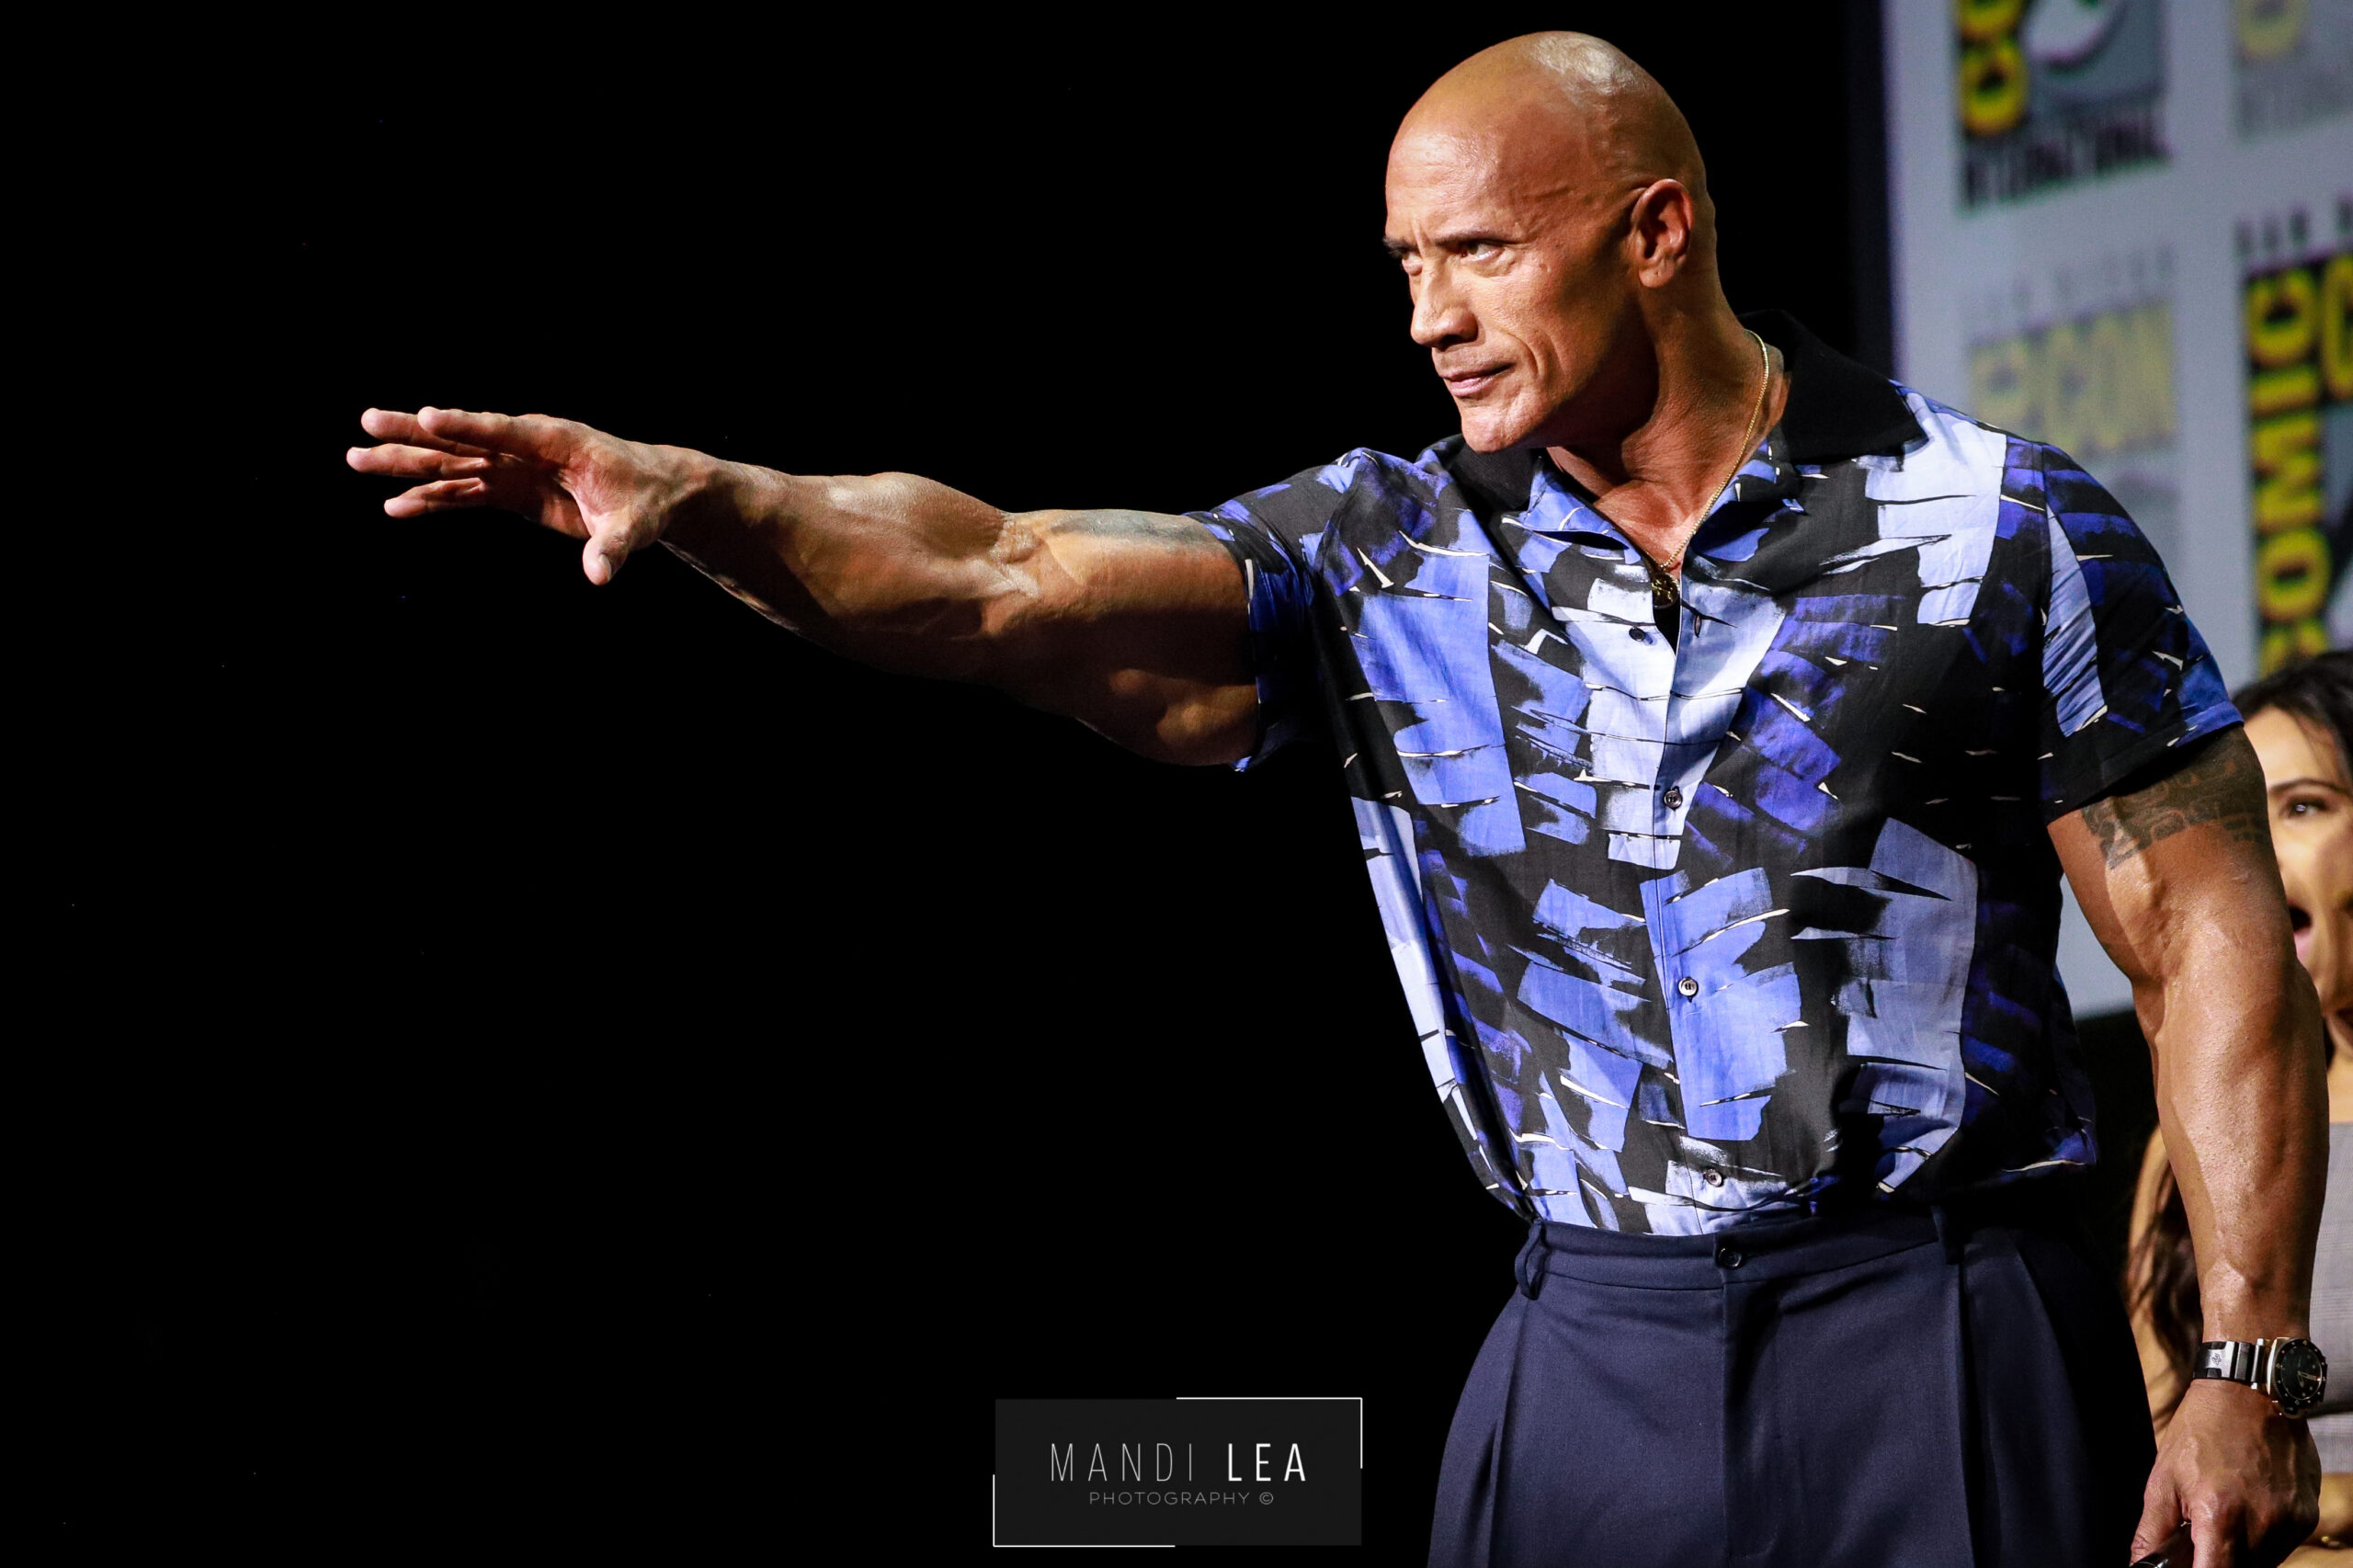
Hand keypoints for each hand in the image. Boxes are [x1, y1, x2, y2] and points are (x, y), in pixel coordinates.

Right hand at [346, 407, 723, 583]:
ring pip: (453, 463)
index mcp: (559, 440)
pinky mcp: (512, 489)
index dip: (468, 426)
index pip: (507, 432)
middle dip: (415, 434)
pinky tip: (396, 508)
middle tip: (366, 422)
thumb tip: (598, 576)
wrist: (652, 494)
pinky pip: (465, 493)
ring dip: (408, 466)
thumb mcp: (636, 525)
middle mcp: (528, 448)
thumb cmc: (647, 501)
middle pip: (464, 440)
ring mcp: (516, 468)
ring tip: (357, 460)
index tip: (429, 415)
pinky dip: (432, 500)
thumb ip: (613, 547)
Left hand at [2135, 1379, 2319, 1564]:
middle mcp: (2262, 1523)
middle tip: (2203, 1535)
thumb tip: (2139, 1566)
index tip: (2190, 1564)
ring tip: (2226, 1514)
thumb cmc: (2201, 1431)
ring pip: (2263, 1563)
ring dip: (2241, 1553)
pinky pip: (2283, 1546)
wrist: (2249, 1393)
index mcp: (2221, 1515)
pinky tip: (2249, 1507)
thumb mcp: (2163, 1479)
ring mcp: (2289, 1521)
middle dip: (2217, 1560)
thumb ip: (2153, 1532)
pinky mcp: (2306, 1516)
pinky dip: (2263, 1539)